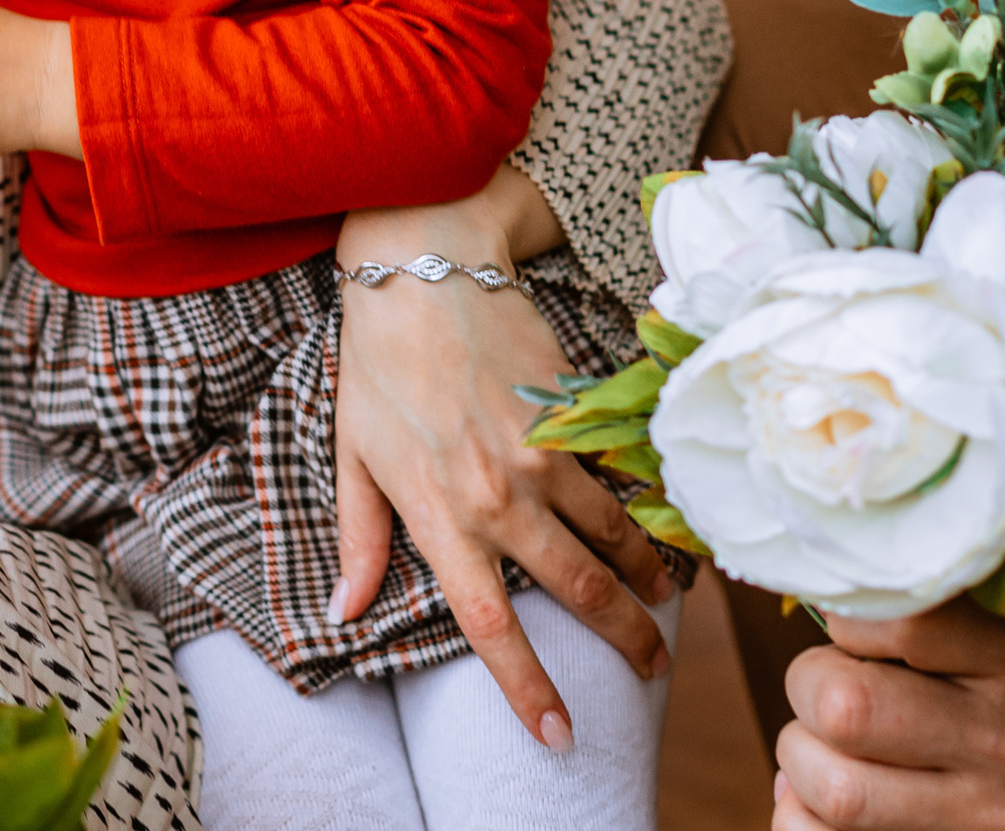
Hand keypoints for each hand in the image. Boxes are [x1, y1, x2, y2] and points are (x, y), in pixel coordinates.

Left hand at [332, 166, 674, 751]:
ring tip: (662, 604)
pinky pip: (620, 474)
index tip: (560, 734)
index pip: (491, 625)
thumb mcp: (353, 455)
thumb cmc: (377, 364)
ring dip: (645, 577)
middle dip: (622, 639)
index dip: (528, 687)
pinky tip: (660, 524)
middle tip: (649, 670)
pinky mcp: (573, 412)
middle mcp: (501, 496)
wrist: (424, 270)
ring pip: (613, 535)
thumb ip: (359, 539)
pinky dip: (645, 507)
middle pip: (576, 590)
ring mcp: (545, 454)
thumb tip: (341, 612)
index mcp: (441, 516)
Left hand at [774, 601, 1004, 830]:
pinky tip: (816, 803)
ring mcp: (991, 815)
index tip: (858, 633)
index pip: (896, 619)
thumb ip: (928, 612)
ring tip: (824, 750)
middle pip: (845, 706)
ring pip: (836, 789)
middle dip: (809, 688)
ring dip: (801, 763)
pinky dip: (799, 820)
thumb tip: (814, 612)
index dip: (849, 621)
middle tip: (824, 689)